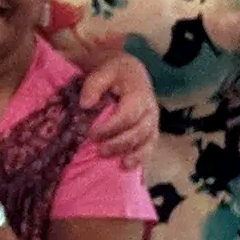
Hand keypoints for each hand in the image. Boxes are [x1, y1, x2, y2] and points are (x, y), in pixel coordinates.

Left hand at [80, 53, 157, 168]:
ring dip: (133, 155)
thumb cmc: (114, 72)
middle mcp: (150, 110)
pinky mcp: (151, 131)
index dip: (110, 128)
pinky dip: (141, 159)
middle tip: (100, 151)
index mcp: (139, 94)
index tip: (92, 134)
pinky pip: (150, 148)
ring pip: (147, 143)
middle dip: (119, 144)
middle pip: (138, 132)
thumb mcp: (103, 71)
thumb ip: (94, 85)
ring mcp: (153, 122)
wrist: (130, 72)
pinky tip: (130, 168)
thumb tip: (85, 104)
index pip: (128, 115)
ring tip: (119, 164)